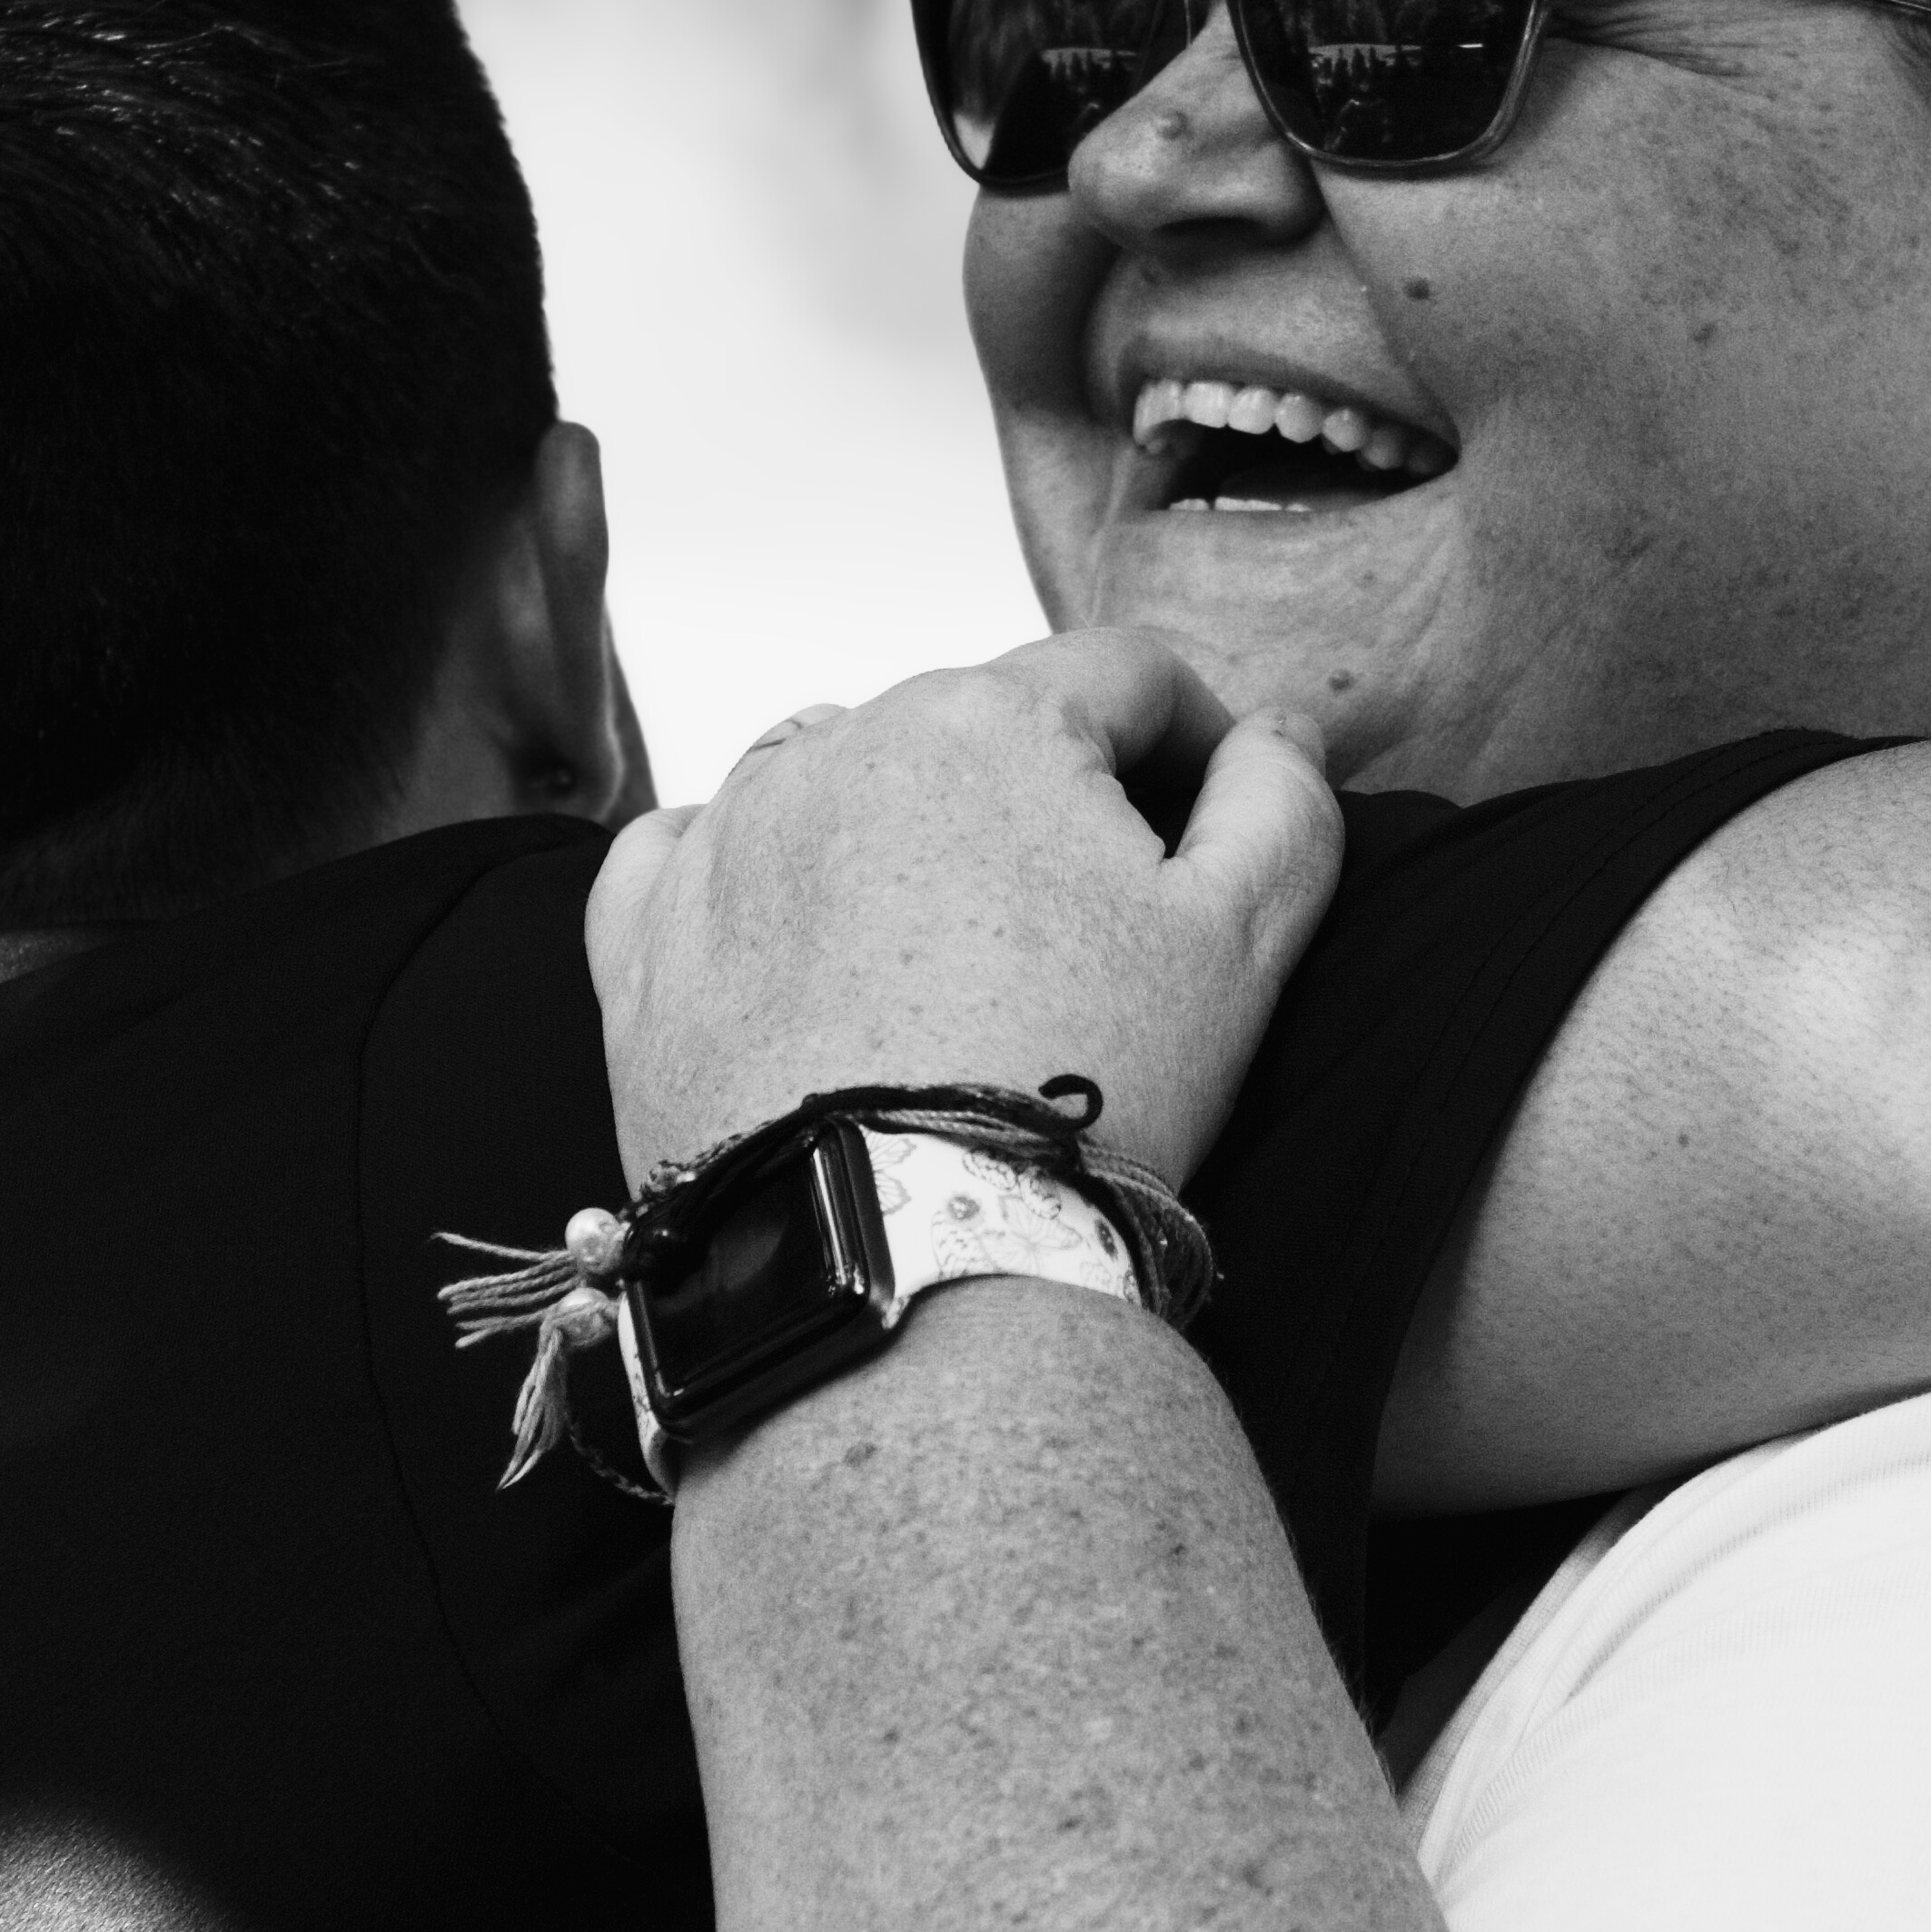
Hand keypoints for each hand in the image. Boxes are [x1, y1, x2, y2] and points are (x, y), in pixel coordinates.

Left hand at [587, 630, 1341, 1184]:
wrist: (904, 1258)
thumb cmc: (1077, 1095)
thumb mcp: (1243, 941)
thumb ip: (1283, 803)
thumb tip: (1278, 730)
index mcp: (991, 719)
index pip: (1125, 674)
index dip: (1194, 736)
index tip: (1211, 817)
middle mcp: (841, 744)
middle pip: (980, 726)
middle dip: (1048, 795)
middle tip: (1094, 928)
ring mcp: (728, 840)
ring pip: (840, 776)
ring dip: (906, 828)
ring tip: (957, 953)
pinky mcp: (647, 941)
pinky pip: (692, 853)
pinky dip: (754, 875)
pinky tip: (805, 936)